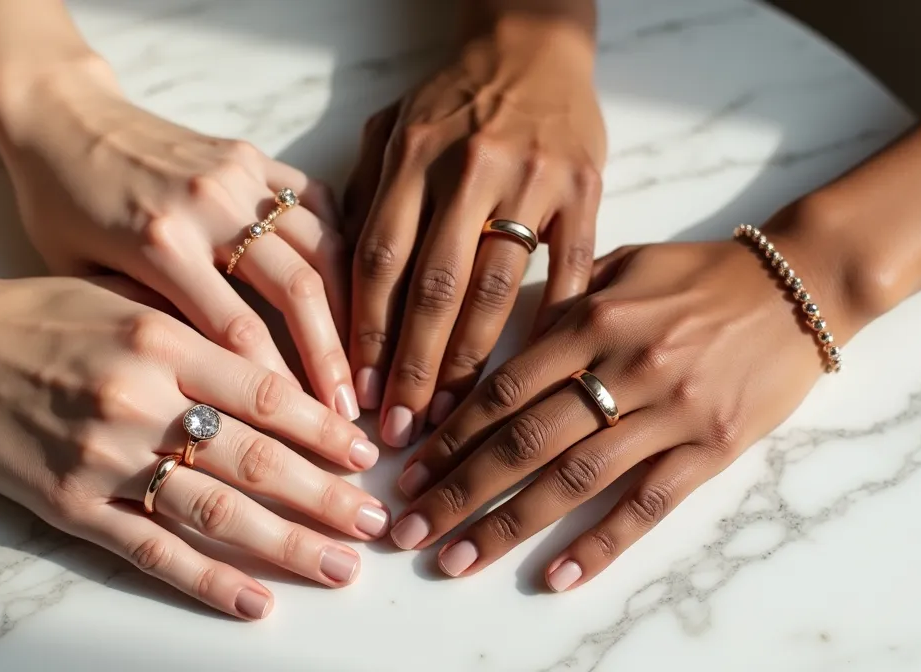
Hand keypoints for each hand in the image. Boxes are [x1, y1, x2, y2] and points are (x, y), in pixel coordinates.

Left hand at [0, 61, 358, 420]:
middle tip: (348, 412)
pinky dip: (341, 248)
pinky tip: (350, 294)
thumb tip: (213, 386)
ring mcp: (237, 174)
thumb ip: (148, 324)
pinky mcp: (252, 155)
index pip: (238, 330)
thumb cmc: (58, 208)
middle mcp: (208, 205)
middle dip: (330, 357)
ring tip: (359, 362)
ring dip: (348, 309)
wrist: (60, 117)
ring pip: (321, 246)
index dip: (279, 386)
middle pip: (297, 290)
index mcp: (160, 243)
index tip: (305, 428)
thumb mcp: (83, 277)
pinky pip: (318, 202)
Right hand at [0, 271, 387, 619]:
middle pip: (256, 460)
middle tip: (377, 521)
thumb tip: (287, 372)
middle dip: (327, 497)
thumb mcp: (130, 299)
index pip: (268, 393)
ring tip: (341, 567)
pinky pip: (150, 549)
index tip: (365, 454)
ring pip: (215, 512)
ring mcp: (105, 457)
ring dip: (287, 545)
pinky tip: (255, 602)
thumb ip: (203, 335)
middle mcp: (141, 399)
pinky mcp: (70, 505)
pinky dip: (208, 581)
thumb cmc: (44, 314)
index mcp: (164, 339)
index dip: (324, 430)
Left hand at [344, 22, 605, 446]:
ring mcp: (533, 181)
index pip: (379, 261)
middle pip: (435, 288)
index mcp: (413, 155)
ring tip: (450, 420)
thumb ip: (361, 199)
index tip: (357, 391)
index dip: (365, 333)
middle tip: (400, 429)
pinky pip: (568, 274)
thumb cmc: (451, 98)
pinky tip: (528, 379)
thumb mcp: (389, 129)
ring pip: (497, 291)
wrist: (533, 45)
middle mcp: (470, 169)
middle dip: (414, 368)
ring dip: (470, 364)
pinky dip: (548, 329)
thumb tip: (335, 288)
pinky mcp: (585, 192)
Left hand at [385, 231, 858, 589]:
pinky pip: (647, 505)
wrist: (799, 285)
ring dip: (509, 525)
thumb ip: (559, 305)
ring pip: (574, 479)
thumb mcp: (620, 265)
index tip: (408, 469)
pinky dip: (600, 544)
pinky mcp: (712, 449)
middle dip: (458, 490)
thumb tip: (493, 346)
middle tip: (409, 529)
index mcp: (593, 317)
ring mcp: (670, 412)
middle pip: (524, 441)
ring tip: (458, 559)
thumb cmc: (699, 275)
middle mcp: (624, 367)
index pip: (504, 387)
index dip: (449, 434)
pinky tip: (558, 577)